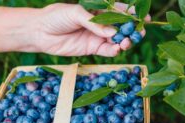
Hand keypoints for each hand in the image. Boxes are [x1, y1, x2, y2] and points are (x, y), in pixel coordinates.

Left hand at [22, 3, 149, 56]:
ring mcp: (96, 37)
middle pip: (121, 27)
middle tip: (140, 33)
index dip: (132, 14)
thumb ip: (94, 23)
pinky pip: (106, 50)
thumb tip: (112, 33)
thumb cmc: (56, 16)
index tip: (144, 17)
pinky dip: (114, 50)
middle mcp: (100, 24)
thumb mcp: (76, 13)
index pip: (119, 11)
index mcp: (98, 10)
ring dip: (125, 41)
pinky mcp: (91, 49)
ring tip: (127, 42)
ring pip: (116, 40)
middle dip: (132, 30)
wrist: (40, 32)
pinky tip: (117, 49)